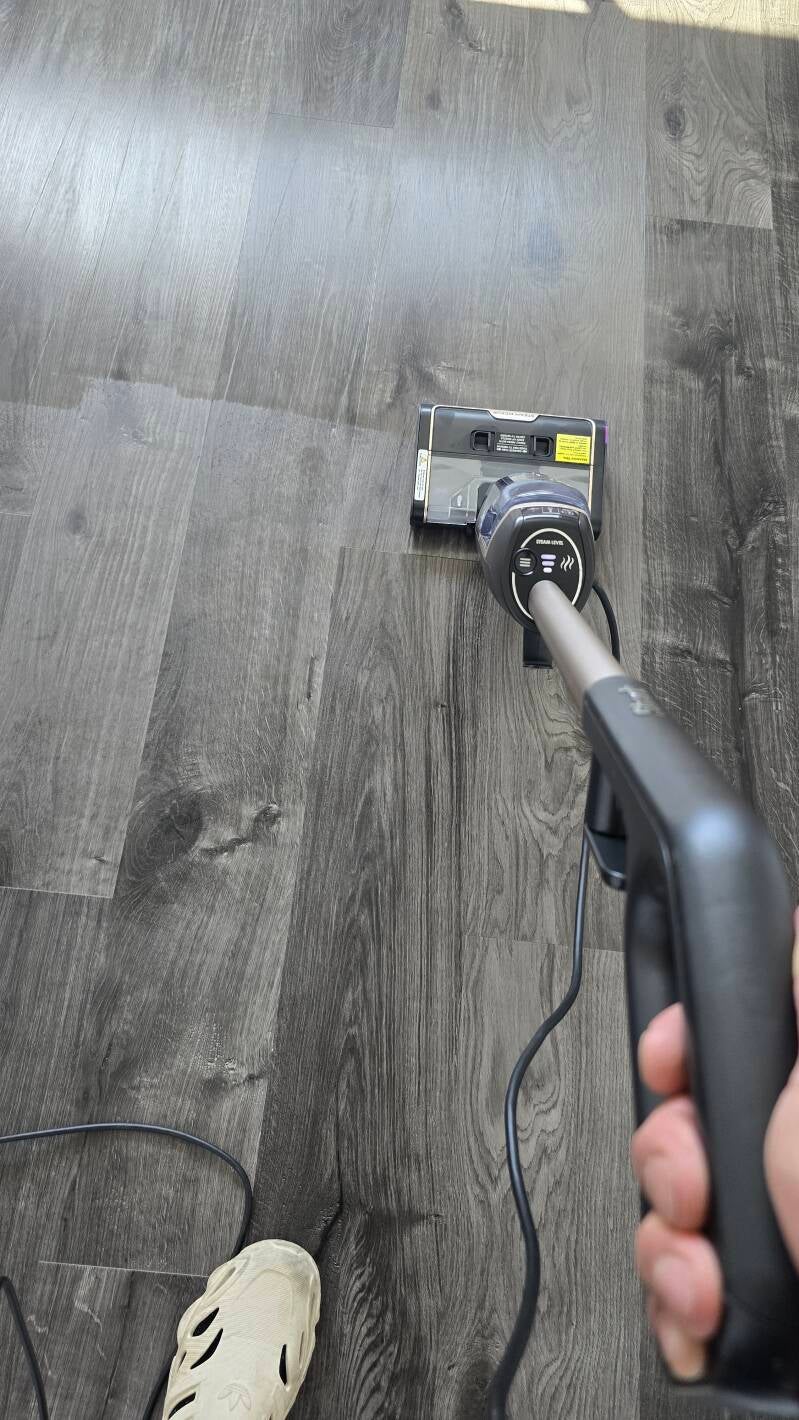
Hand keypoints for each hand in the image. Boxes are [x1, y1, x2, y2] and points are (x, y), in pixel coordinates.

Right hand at [630, 910, 798, 1378]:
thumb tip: (792, 945)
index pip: (735, 1029)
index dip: (685, 1042)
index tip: (670, 1068)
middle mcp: (788, 1148)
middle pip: (687, 1117)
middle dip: (668, 1159)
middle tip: (694, 1193)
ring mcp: (771, 1218)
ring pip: (672, 1200)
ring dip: (665, 1245)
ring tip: (700, 1283)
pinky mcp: (757, 1289)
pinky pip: (678, 1274)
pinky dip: (671, 1300)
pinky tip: (696, 1319)